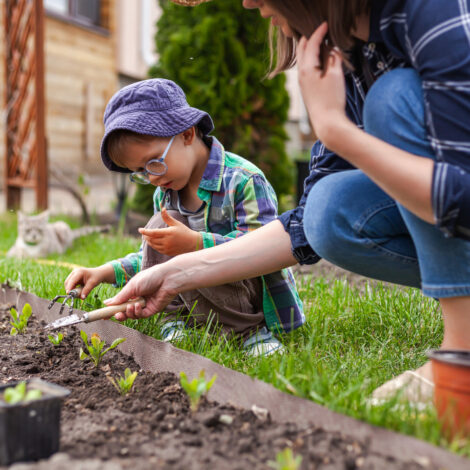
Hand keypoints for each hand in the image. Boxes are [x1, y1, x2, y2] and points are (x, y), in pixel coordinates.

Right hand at [64, 264, 114, 298]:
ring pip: (68, 285)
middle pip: (67, 283)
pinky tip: (80, 291)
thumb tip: (82, 298)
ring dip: (72, 290)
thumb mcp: (93, 283)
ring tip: (80, 293)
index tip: (68, 294)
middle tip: (76, 296)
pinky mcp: (73, 279)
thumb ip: (87, 290)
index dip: (69, 287)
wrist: (99, 274)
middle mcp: (74, 273)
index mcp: (79, 272)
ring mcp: (73, 275)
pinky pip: (71, 285)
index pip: (72, 280)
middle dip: (70, 290)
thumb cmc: (96, 277)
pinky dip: (74, 289)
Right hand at [103, 264, 176, 320]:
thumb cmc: (151, 277)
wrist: (167, 279)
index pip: (120, 302)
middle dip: (119, 314)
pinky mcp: (152, 310)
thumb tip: (108, 303)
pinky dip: (136, 312)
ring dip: (128, 313)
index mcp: (132, 291)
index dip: (112, 309)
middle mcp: (137, 299)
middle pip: (125, 311)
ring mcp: (145, 305)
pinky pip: (141, 315)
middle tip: (115, 315)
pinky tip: (136, 306)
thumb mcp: (132, 286)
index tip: (103, 314)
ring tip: (129, 307)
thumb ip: (121, 296)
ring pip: (132, 315)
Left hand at [139, 208, 201, 255]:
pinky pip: (157, 249)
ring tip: (148, 237)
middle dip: (146, 236)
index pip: (153, 233)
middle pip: (151, 239)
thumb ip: (167, 217)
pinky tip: (154, 242)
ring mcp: (167, 248)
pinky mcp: (167, 252)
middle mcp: (167, 241)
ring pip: (153, 245)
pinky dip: (154, 245)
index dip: (145, 231)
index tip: (140, 229)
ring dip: (149, 241)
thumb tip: (162, 208)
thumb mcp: (176, 223)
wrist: (193, 243)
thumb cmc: (184, 232)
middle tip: (144, 233)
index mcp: (168, 233)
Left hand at [297, 22, 347, 143]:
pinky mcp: (306, 90)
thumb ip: (334, 58)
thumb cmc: (332, 100)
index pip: (311, 44)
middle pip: (302, 50)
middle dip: (309, 38)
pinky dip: (311, 60)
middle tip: (319, 31)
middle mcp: (301, 75)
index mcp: (306, 68)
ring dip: (310, 49)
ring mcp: (302, 83)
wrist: (327, 123)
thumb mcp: (336, 75)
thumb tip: (332, 49)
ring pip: (303, 60)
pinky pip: (306, 69)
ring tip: (319, 43)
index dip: (319, 32)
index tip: (325, 24)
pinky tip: (319, 61)